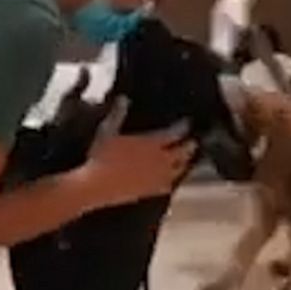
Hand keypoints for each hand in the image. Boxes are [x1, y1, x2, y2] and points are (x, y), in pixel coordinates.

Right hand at [75, 97, 194, 209]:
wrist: (97, 186)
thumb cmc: (101, 156)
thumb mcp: (107, 130)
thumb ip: (118, 114)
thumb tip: (123, 98)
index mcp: (152, 143)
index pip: (175, 132)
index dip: (183, 126)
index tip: (186, 122)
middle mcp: (160, 160)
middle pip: (183, 151)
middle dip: (190, 145)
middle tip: (193, 141)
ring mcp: (157, 177)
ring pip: (180, 169)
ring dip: (186, 163)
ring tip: (187, 159)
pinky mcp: (152, 191)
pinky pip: (169, 185)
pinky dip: (173, 180)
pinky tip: (172, 180)